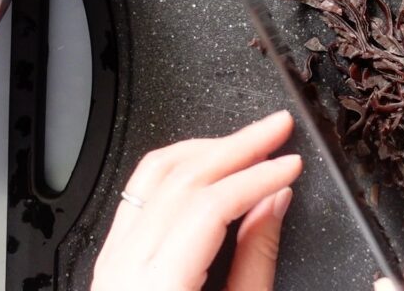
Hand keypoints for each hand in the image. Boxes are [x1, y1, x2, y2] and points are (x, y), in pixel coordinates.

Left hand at [92, 110, 302, 290]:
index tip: (291, 163)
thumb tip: (273, 202)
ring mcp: (111, 260)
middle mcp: (125, 267)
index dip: (256, 175)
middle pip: (181, 178)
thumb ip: (256, 260)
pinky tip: (209, 164)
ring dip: (208, 148)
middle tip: (278, 128)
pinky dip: (180, 167)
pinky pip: (141, 191)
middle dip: (237, 145)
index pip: (209, 204)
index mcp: (158, 287)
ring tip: (249, 140)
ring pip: (154, 174)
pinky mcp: (112, 258)